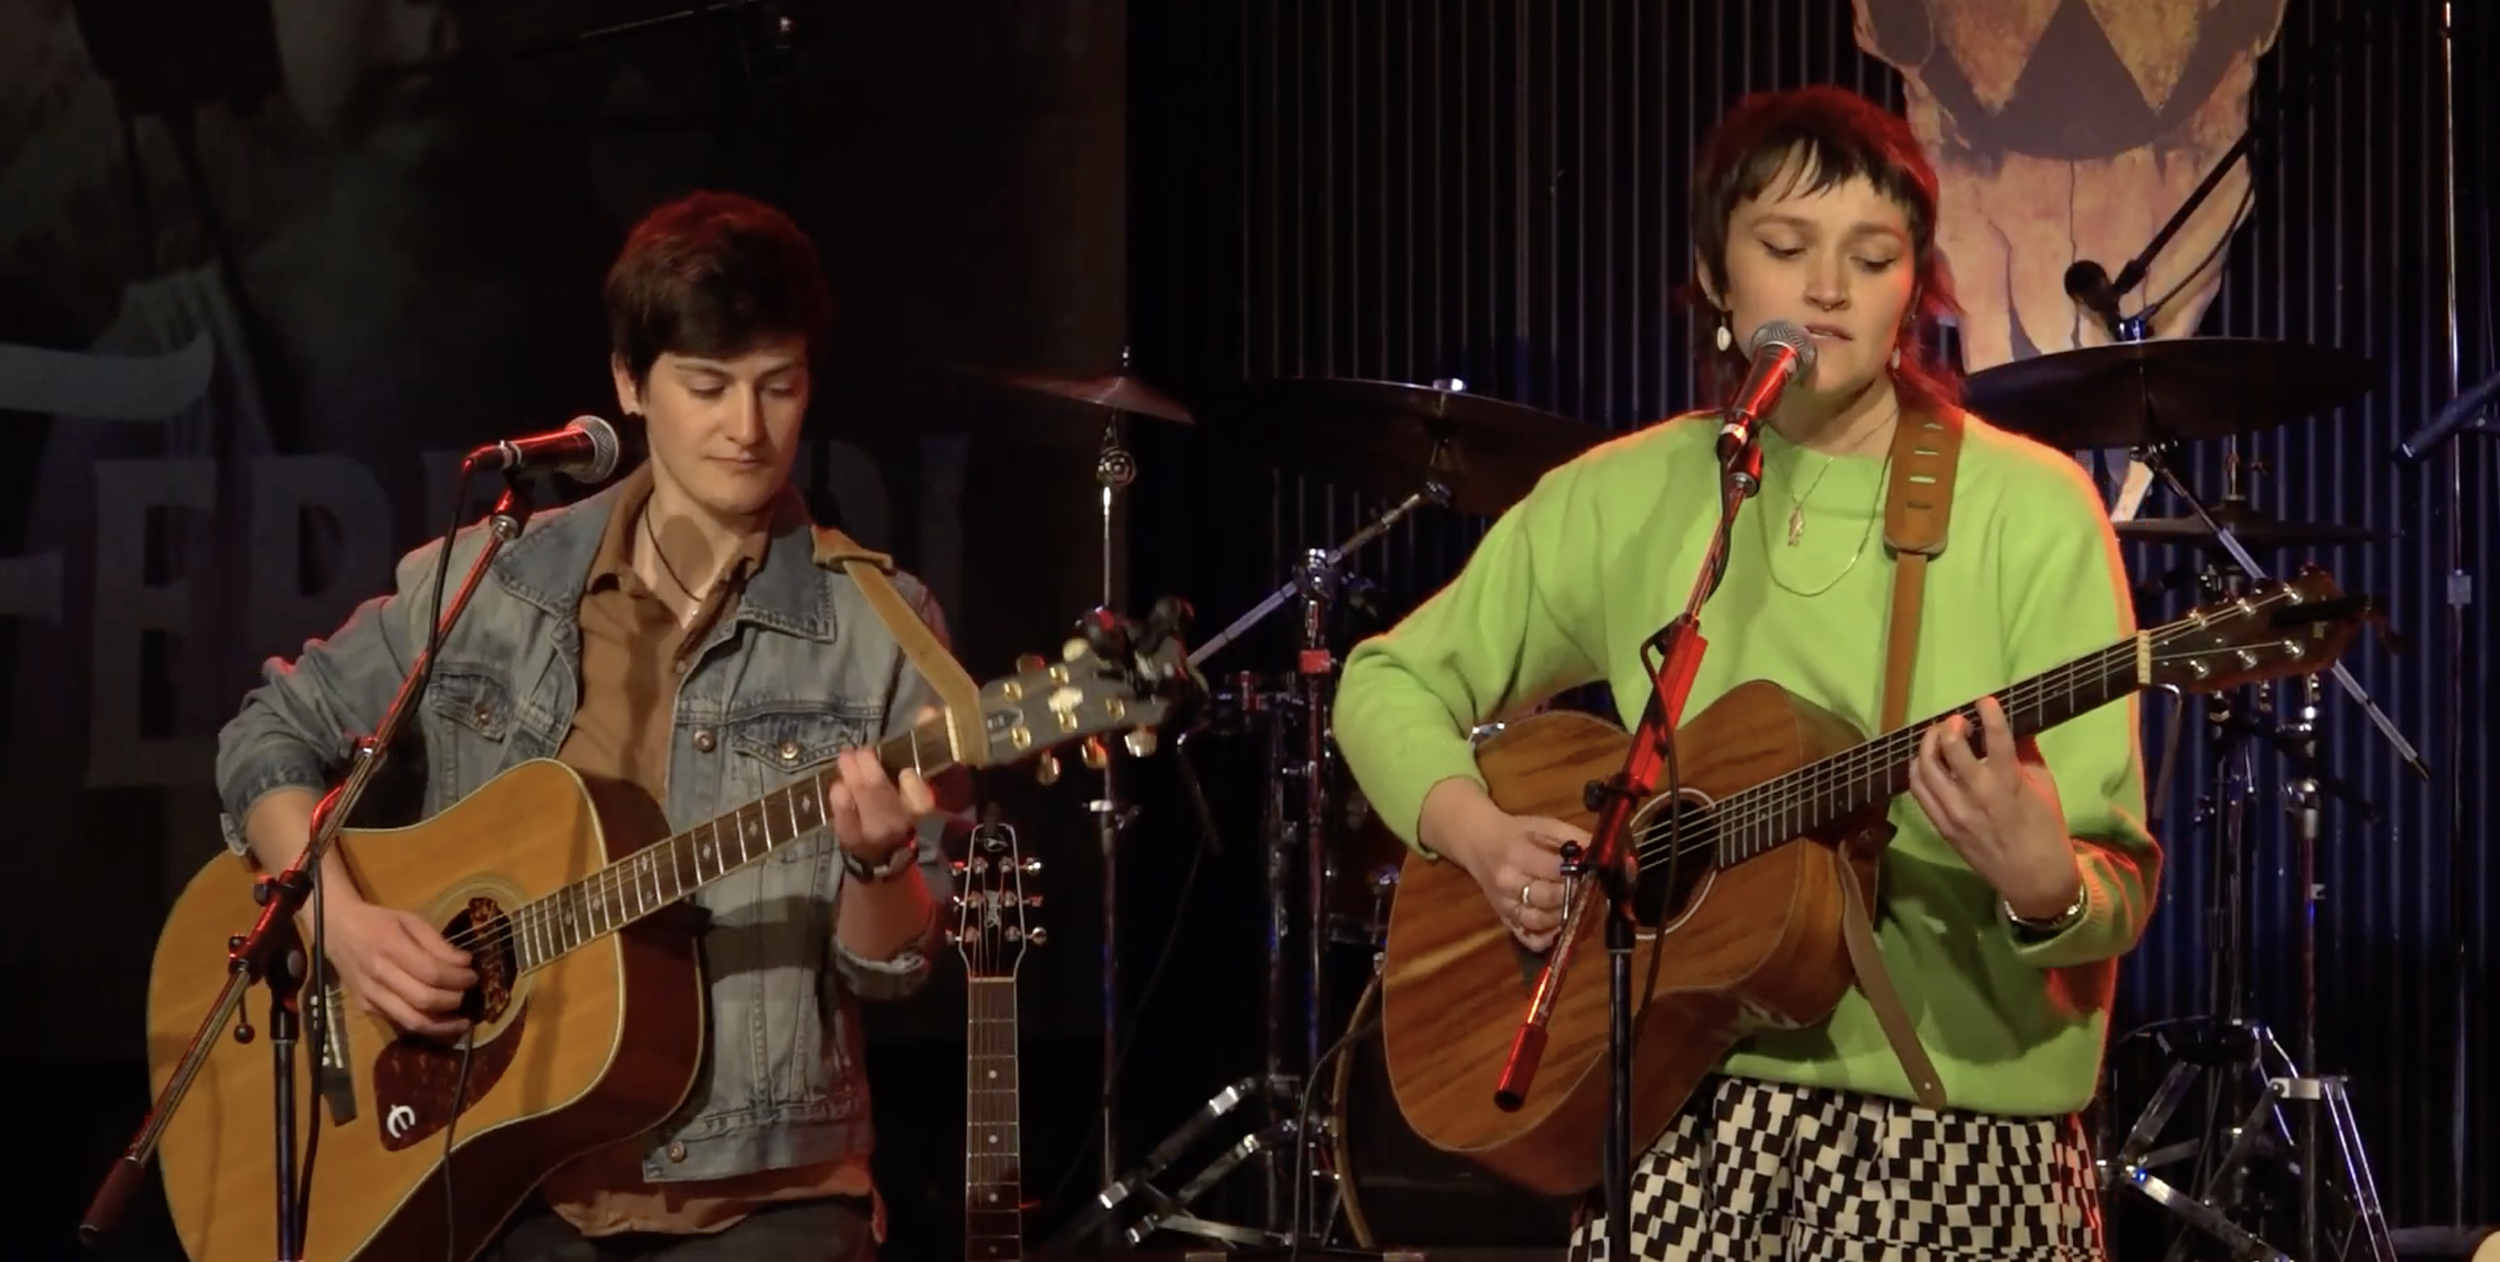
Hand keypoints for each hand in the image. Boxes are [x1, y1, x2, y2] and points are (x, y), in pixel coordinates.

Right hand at [318, 898, 475, 1041]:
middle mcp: (378, 974)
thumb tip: (465, 963)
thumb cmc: (378, 921)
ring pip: (411, 1020)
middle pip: (424, 999)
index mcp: (391, 946)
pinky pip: (398, 1022)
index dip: (458, 979)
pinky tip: (439, 1020)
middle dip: (453, 1001)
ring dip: (442, 1025)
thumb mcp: (410, 920)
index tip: (473, 976)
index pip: (432, 973)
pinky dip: (422, 1025)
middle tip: (467, 994)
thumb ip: (438, 943)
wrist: (335, 929)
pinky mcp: (365, 1006)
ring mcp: (369, 994)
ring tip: (462, 1022)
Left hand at [826, 710, 939, 864]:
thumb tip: (928, 709)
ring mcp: (874, 833)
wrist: (881, 846)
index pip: (922, 800)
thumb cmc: (898, 799)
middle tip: (861, 753)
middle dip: (872, 776)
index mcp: (920, 806)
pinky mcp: (851, 837)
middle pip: (887, 800)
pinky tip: (837, 786)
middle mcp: (900, 822)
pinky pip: (845, 822)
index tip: (906, 772)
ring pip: (866, 809)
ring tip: (846, 759)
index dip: (915, 787)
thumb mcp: (913, 775)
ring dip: (855, 782)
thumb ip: (920, 743)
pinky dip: (841, 804)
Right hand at [1423, 785, 1590, 951]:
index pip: (1556, 870)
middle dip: (1578, 898)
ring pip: (1541, 922)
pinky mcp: (1506, 922)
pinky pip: (1529, 940)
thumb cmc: (1517, 833)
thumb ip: (1574, 837)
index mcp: (1517, 854)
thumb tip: (1603, 855)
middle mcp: (1508, 884)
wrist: (1479, 844)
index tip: (1599, 875)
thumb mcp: (1544, 825)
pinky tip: (1565, 929)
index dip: (1582, 874)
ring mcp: (1506, 906)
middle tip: (1598, 895)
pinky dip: (1550, 939)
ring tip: (1587, 911)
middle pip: (1549, 898)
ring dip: (1568, 920)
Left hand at [1907, 696, 2080, 916]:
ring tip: (1939, 737)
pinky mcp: (1942, 826)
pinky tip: (1927, 761)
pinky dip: (1918, 770)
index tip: (1985, 701)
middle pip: (1951, 748)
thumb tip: (2016, 726)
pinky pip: (1918, 792)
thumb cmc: (2045, 830)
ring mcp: (1954, 812)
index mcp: (2008, 784)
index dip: (1989, 713)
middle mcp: (1977, 795)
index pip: (1996, 739)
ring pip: (1926, 767)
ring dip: (1930, 744)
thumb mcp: (2045, 788)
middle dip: (1951, 726)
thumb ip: (2027, 755)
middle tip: (1958, 721)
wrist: (2034, 879)